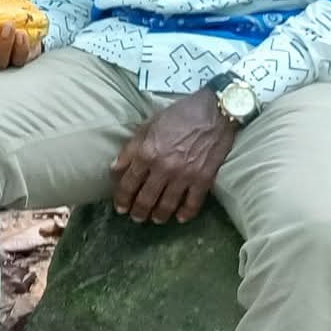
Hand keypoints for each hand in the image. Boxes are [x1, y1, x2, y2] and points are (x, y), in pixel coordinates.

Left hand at [111, 88, 237, 224]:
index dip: (122, 198)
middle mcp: (163, 168)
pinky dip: (185, 213)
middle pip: (146, 198)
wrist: (215, 111)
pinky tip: (180, 218)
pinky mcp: (204, 179)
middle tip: (136, 217)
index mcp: (147, 153)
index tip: (120, 207)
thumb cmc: (179, 115)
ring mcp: (184, 175)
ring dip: (159, 215)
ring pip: (167, 205)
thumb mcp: (148, 126)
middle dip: (138, 211)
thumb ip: (130, 149)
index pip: (128, 183)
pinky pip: (193, 203)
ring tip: (155, 219)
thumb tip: (114, 169)